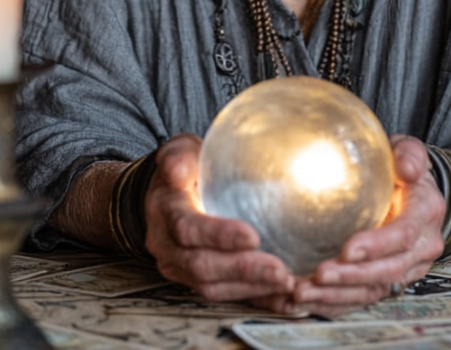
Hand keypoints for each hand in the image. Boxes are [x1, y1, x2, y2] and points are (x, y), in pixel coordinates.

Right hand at [144, 134, 296, 304]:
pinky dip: (255, 299)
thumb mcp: (179, 152)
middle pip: (202, 266)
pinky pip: (225, 296)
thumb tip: (176, 169)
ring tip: (285, 283)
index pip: (187, 229)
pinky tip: (282, 298)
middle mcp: (168, 247)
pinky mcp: (197, 281)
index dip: (218, 235)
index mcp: (165, 211)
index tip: (251, 236)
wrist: (167, 194)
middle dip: (242, 270)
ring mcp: (181, 269)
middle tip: (278, 269)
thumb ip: (177, 157)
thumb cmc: (183, 169)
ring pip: (212, 287)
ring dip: (250, 288)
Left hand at [251, 135, 444, 316]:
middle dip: (351, 277)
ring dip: (338, 295)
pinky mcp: (389, 280)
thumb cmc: (405, 169)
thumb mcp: (410, 151)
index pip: (402, 236)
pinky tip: (309, 301)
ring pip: (373, 290)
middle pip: (387, 271)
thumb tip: (405, 167)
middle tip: (318, 275)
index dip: (376, 245)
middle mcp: (420, 249)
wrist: (420, 192)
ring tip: (304, 292)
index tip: (346, 250)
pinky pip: (363, 297)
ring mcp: (406, 269)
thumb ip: (410, 154)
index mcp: (425, 215)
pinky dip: (336, 303)